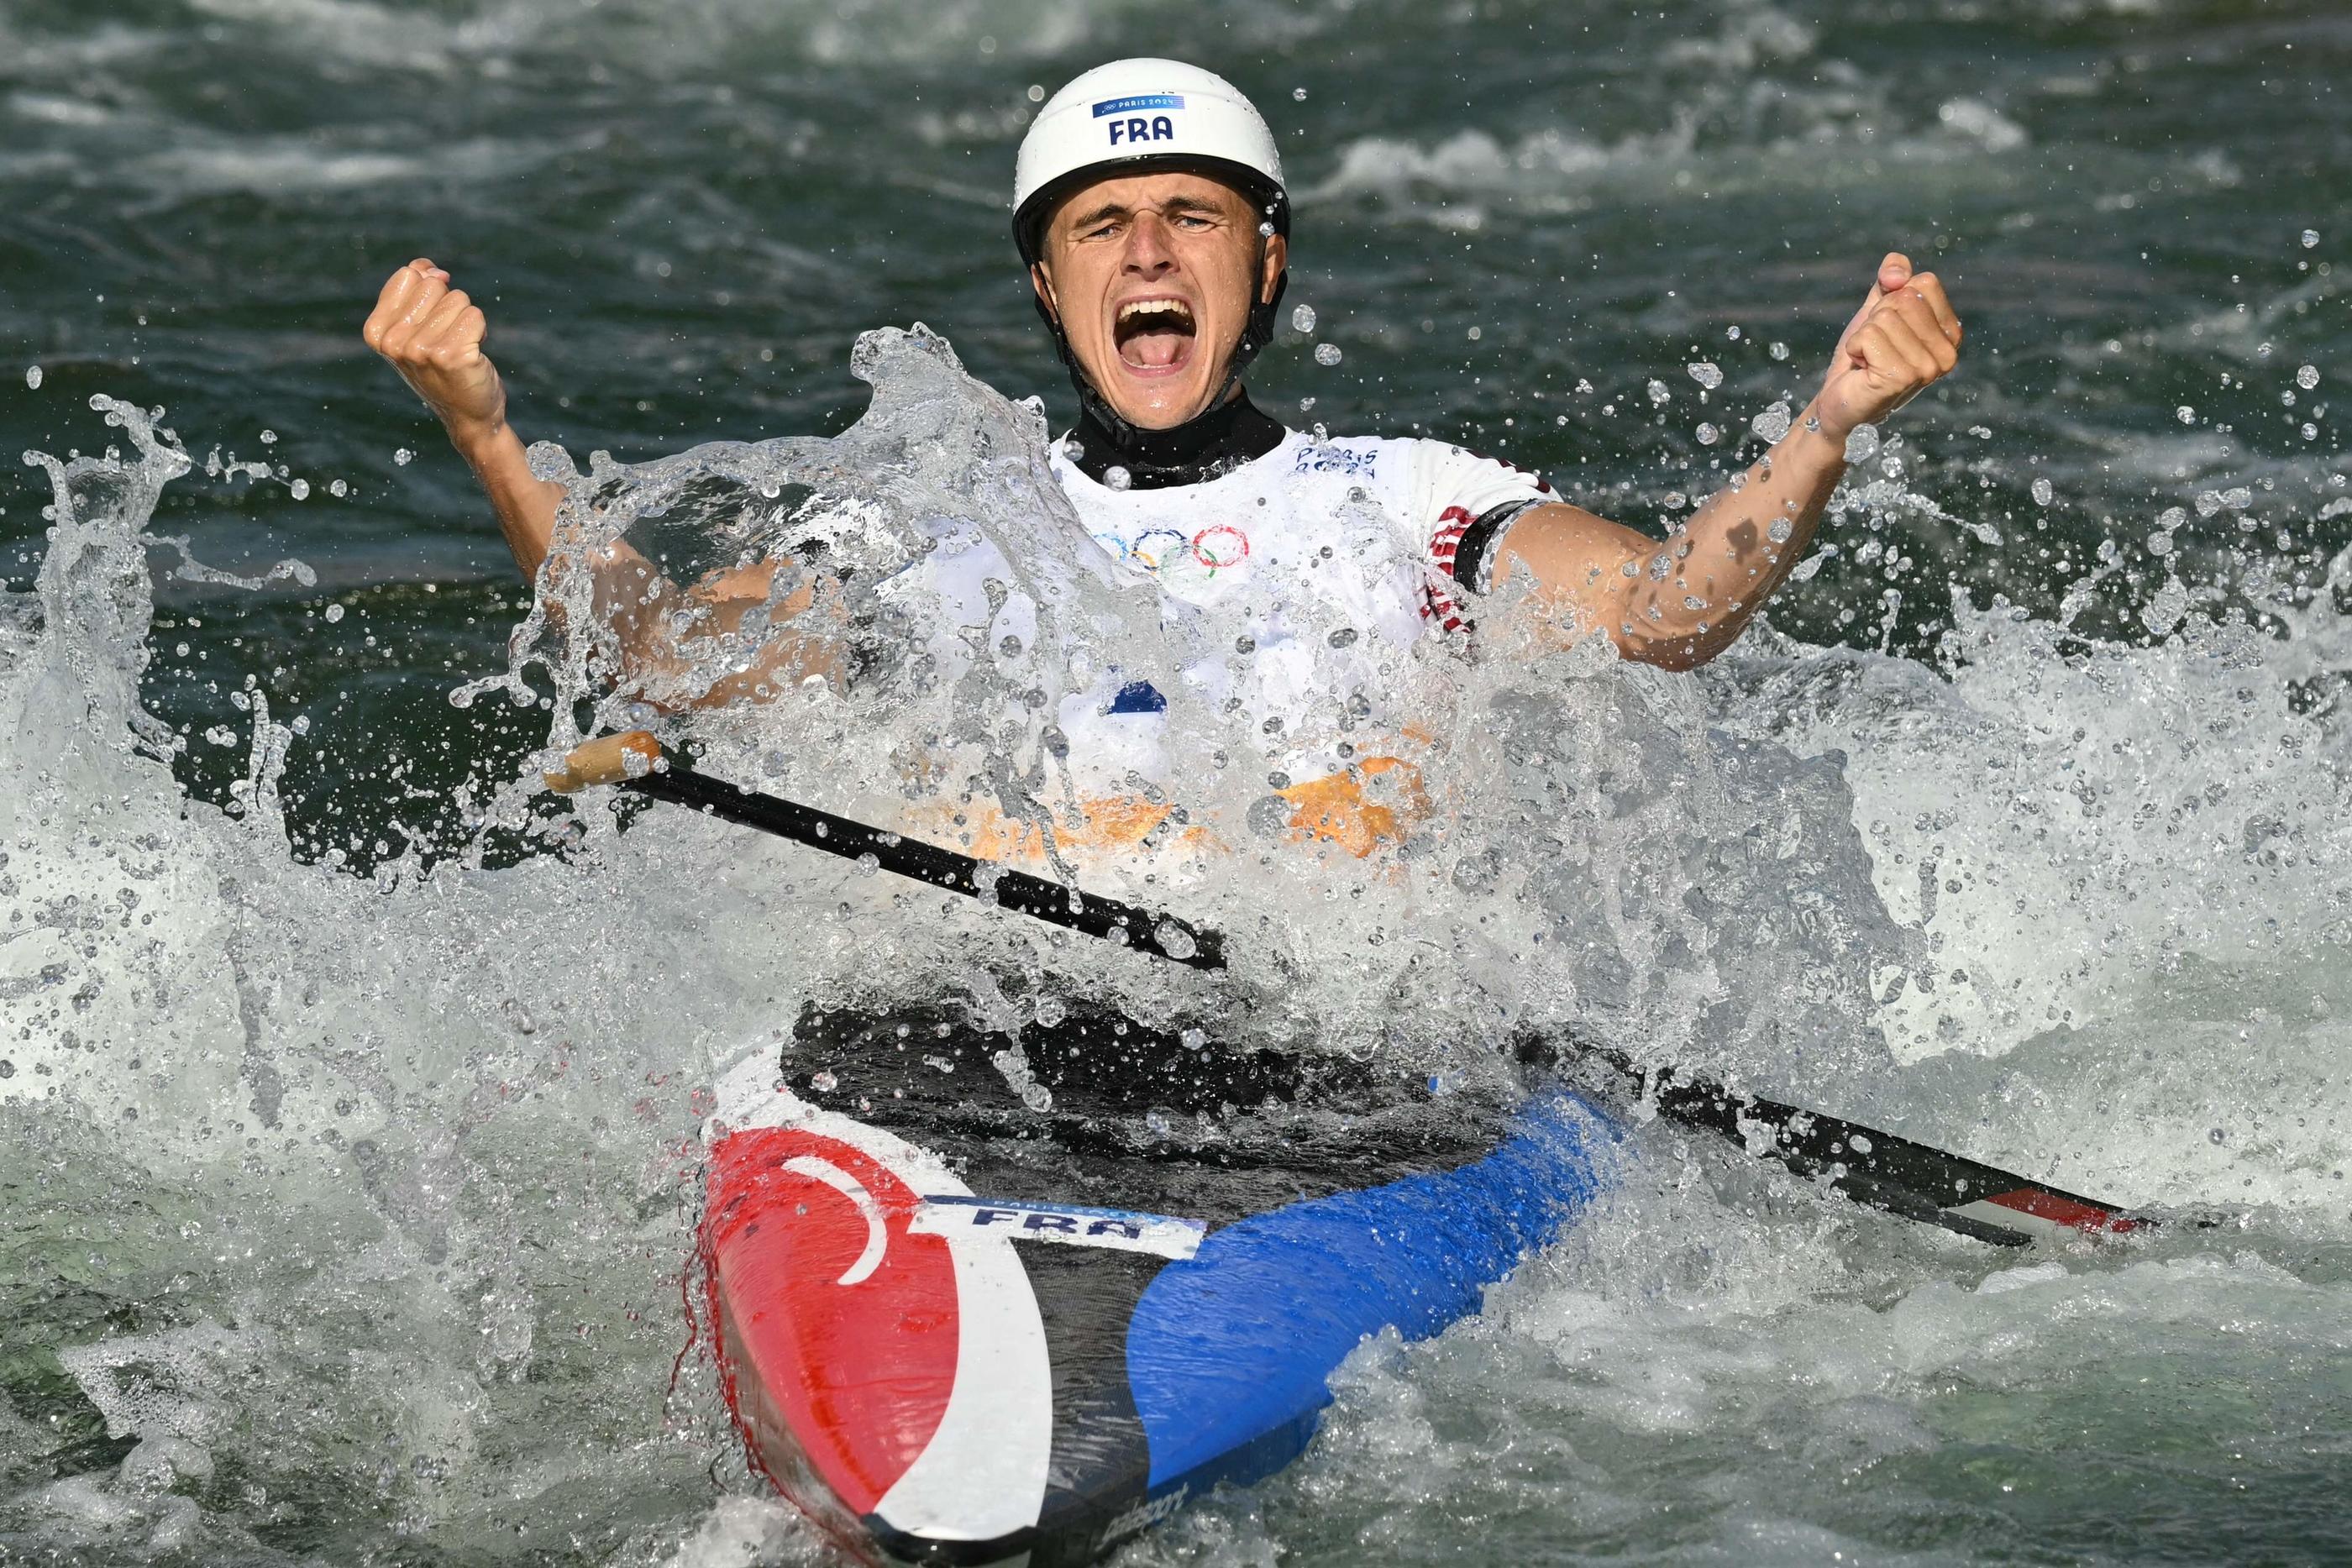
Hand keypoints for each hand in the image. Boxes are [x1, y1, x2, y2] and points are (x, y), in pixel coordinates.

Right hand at [362, 257, 506, 444]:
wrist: (468, 413)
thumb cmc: (443, 365)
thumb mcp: (417, 326)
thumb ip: (417, 288)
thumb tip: (430, 269)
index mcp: (376, 332)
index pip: (409, 276)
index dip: (430, 290)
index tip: (431, 321)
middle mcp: (393, 342)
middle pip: (434, 286)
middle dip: (448, 307)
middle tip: (447, 339)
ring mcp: (420, 350)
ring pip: (458, 299)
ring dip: (466, 321)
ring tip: (459, 348)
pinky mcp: (450, 356)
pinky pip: (475, 315)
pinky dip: (480, 331)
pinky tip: (472, 355)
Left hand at [1812, 252, 1960, 442]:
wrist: (1841, 401)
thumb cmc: (1863, 357)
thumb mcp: (1878, 308)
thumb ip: (1893, 278)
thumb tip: (1897, 273)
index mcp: (1951, 333)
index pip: (1924, 283)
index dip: (1893, 298)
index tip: (1887, 329)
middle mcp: (1948, 352)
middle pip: (1904, 299)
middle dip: (1876, 318)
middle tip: (1874, 348)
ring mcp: (1928, 368)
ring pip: (1884, 318)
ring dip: (1864, 336)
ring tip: (1868, 360)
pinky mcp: (1902, 377)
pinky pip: (1868, 336)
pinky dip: (1855, 348)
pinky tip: (1862, 369)